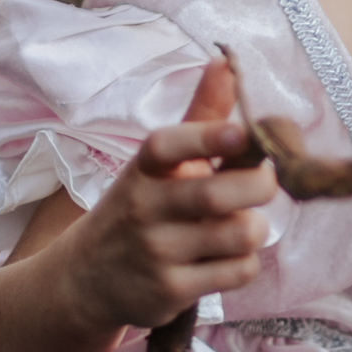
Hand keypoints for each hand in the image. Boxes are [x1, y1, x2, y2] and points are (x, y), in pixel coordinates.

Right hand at [56, 48, 277, 331]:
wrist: (86, 280)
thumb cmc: (138, 208)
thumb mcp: (158, 164)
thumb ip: (200, 116)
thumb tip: (226, 60)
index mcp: (144, 168)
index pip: (168, 145)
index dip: (207, 137)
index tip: (243, 134)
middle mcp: (145, 208)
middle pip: (218, 195)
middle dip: (259, 185)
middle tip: (265, 182)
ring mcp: (156, 252)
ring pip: (238, 235)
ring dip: (255, 228)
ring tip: (243, 224)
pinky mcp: (170, 291)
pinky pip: (237, 272)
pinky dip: (245, 263)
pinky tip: (228, 257)